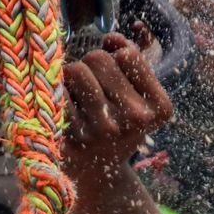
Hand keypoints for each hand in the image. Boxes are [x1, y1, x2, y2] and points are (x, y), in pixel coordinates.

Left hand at [62, 26, 172, 199]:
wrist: (99, 177)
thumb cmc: (118, 125)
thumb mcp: (140, 96)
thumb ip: (134, 57)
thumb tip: (111, 37)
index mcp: (159, 109)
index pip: (126, 54)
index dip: (115, 56)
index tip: (115, 73)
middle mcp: (134, 120)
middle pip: (98, 59)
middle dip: (90, 65)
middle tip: (93, 86)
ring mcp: (101, 131)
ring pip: (74, 71)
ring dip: (71, 77)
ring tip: (78, 96)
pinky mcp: (71, 139)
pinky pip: (54, 92)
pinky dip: (55, 94)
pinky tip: (63, 110)